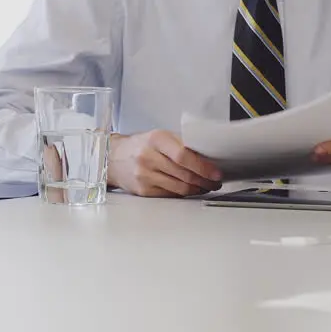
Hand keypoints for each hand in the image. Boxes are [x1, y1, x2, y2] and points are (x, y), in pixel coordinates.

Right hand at [106, 130, 221, 197]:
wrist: (114, 158)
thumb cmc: (141, 145)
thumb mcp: (160, 136)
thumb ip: (182, 143)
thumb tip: (208, 156)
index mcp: (156, 139)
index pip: (183, 155)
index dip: (203, 166)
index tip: (216, 172)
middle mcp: (148, 157)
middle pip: (184, 174)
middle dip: (205, 180)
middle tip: (216, 181)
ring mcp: (144, 175)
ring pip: (180, 188)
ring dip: (198, 189)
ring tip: (207, 186)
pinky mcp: (143, 190)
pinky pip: (171, 194)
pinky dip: (185, 193)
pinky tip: (191, 189)